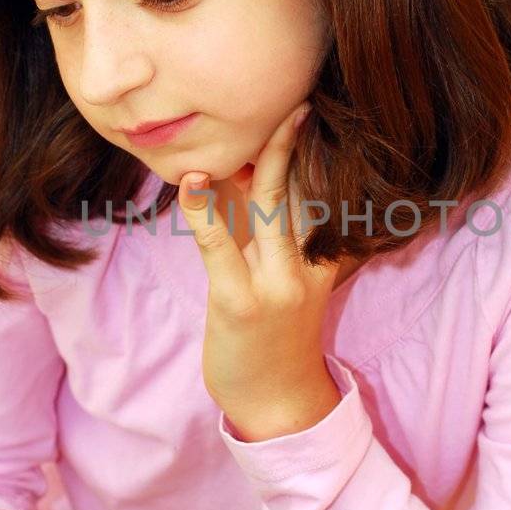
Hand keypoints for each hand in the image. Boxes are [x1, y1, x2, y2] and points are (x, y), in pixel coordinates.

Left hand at [177, 102, 342, 436]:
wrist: (280, 407)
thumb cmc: (276, 341)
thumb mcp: (288, 285)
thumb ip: (274, 237)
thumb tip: (244, 181)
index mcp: (320, 259)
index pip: (318, 195)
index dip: (309, 154)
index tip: (302, 112)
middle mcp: (306, 266)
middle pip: (299, 191)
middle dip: (293, 144)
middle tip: (294, 102)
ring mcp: (278, 285)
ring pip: (270, 208)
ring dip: (256, 163)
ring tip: (241, 124)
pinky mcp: (242, 303)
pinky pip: (221, 247)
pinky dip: (203, 212)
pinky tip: (191, 182)